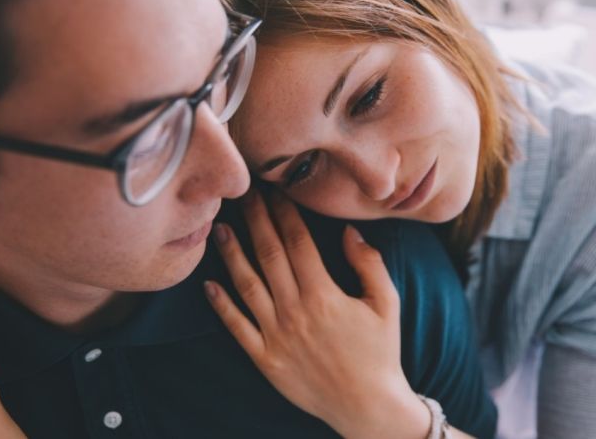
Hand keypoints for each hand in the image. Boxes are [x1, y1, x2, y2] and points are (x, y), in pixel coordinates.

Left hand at [205, 190, 430, 438]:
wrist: (368, 405)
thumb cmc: (381, 352)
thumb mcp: (387, 303)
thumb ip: (369, 264)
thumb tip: (350, 231)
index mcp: (324, 294)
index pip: (297, 241)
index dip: (284, 212)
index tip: (275, 190)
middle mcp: (295, 310)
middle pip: (269, 254)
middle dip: (255, 220)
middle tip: (243, 194)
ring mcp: (276, 335)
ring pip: (247, 285)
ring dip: (232, 254)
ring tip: (220, 228)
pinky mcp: (265, 359)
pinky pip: (237, 327)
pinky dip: (221, 305)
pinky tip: (208, 284)